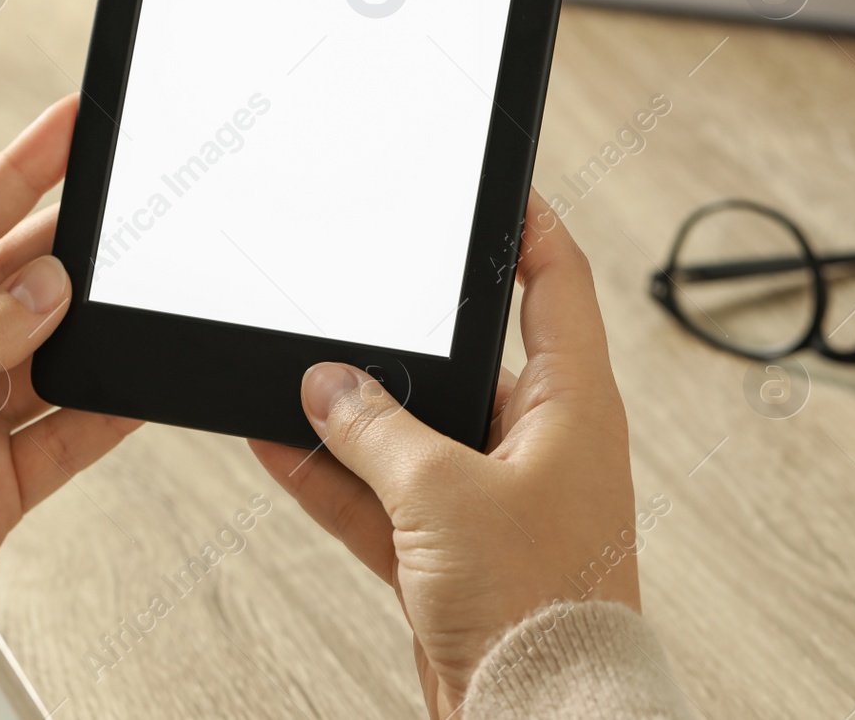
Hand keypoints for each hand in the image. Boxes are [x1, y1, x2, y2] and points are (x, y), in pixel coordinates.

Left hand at [0, 95, 139, 662]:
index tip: (66, 127)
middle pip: (8, 284)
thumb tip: (45, 287)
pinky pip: (63, 431)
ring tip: (133, 294)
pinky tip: (136, 383)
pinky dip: (104, 409)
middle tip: (122, 211)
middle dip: (64, 247)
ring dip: (87, 329)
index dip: (14, 172)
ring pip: (44, 354)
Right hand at [250, 190, 638, 716]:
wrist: (536, 715)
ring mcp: (494, 501)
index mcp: (572, 407)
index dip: (529, 229)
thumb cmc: (537, 606)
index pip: (557, 286)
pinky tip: (282, 446)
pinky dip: (338, 478)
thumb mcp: (443, 493)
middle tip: (351, 300)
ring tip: (294, 379)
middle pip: (467, 363)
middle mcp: (540, 445)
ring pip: (413, 435)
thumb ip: (376, 429)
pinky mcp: (454, 553)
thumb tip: (327, 384)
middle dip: (402, 344)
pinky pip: (386, 496)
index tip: (498, 188)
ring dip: (354, 418)